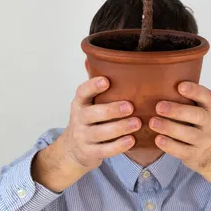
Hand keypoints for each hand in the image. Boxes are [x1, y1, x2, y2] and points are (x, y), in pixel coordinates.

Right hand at [32, 77, 139, 191]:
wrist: (72, 150)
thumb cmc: (87, 121)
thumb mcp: (87, 103)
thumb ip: (93, 84)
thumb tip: (94, 57)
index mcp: (79, 103)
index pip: (82, 92)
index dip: (93, 86)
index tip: (106, 81)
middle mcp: (79, 119)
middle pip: (92, 114)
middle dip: (111, 110)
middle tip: (130, 106)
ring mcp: (83, 137)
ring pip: (100, 133)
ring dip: (120, 128)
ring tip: (137, 123)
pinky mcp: (90, 153)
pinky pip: (104, 150)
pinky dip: (118, 146)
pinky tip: (132, 140)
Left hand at [149, 82, 210, 194]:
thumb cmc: (198, 125)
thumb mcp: (198, 109)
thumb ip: (185, 98)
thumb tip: (157, 82)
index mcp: (209, 107)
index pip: (206, 96)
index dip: (194, 90)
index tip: (180, 86)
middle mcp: (208, 123)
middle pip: (197, 116)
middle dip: (178, 110)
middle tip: (159, 106)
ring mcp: (203, 140)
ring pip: (189, 134)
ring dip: (170, 128)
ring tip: (153, 122)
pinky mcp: (194, 154)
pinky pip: (182, 150)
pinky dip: (170, 145)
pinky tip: (158, 139)